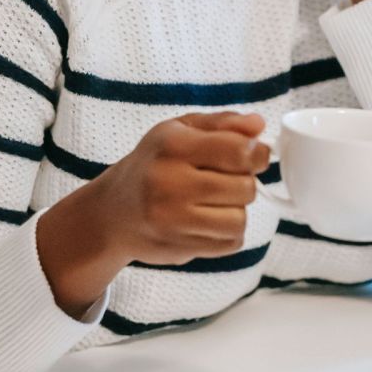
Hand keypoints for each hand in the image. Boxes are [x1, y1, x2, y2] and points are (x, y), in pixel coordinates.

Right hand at [97, 111, 270, 265]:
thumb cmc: (154, 164)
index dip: (257, 154)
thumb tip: (259, 125)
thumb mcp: (182, 130)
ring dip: (236, 211)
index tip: (255, 156)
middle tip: (225, 180)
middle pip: (245, 188)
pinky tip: (207, 221)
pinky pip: (230, 244)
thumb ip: (224, 123)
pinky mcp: (177, 248)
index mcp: (173, 145)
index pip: (238, 151)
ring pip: (239, 219)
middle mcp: (169, 183)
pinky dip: (227, 233)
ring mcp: (171, 220)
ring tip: (215, 202)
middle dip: (244, 183)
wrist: (112, 212)